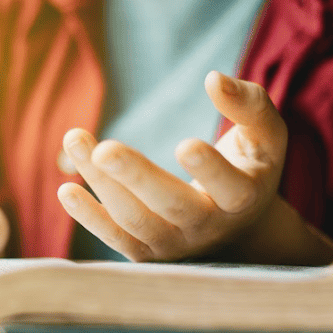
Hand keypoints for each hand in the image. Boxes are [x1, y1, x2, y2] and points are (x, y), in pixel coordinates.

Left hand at [57, 71, 314, 263]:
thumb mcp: (266, 135)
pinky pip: (116, 239)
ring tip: (76, 138)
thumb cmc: (250, 167)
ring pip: (135, 220)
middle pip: (173, 206)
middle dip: (137, 177)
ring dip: (101, 182)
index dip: (210, 169)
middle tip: (105, 149)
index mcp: (243, 197)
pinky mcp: (147, 253)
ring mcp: (175, 244)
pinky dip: (90, 218)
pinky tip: (66, 188)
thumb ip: (250, 104)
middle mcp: (208, 227)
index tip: (186, 144)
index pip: (229, 188)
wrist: (239, 232)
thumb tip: (213, 79)